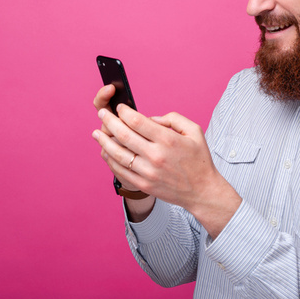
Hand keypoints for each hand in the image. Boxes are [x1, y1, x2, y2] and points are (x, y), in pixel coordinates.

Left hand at [91, 104, 240, 237]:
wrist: (202, 191)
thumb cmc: (199, 159)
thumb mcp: (194, 131)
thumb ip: (173, 118)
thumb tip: (150, 118)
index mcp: (168, 140)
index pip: (137, 121)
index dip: (124, 112)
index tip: (120, 108)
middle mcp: (156, 156)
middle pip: (123, 135)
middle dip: (109, 122)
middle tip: (102, 115)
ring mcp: (148, 172)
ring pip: (117, 153)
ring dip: (104, 141)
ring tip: (97, 133)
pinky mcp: (143, 184)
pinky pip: (120, 170)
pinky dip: (110, 159)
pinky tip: (106, 151)